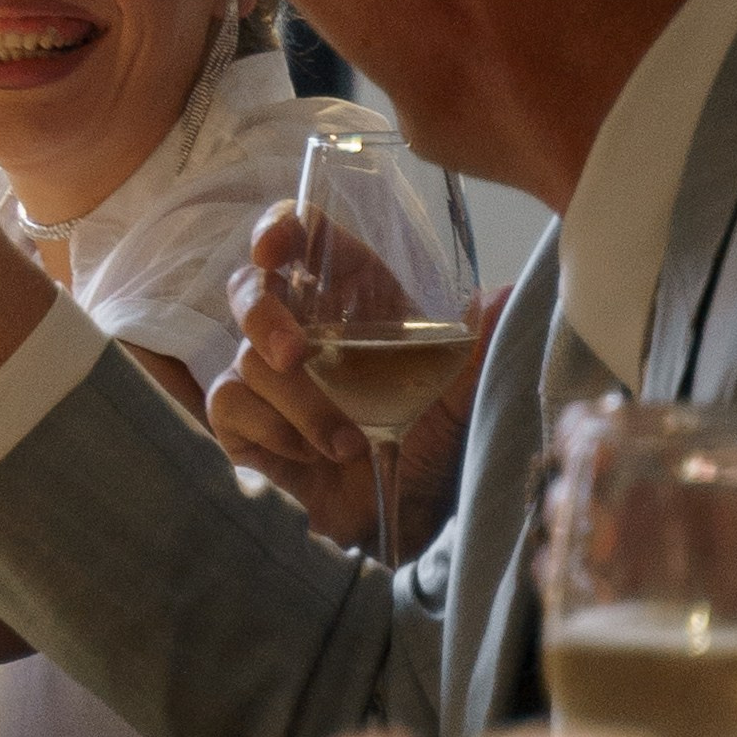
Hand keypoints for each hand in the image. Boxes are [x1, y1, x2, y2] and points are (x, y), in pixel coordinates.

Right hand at [207, 205, 499, 554]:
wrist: (416, 507)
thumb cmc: (437, 432)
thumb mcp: (466, 385)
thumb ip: (480, 341)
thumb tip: (507, 299)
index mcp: (351, 293)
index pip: (300, 234)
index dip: (279, 230)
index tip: (274, 250)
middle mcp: (302, 324)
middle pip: (249, 289)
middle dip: (265, 318)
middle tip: (295, 356)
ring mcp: (267, 373)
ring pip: (249, 361)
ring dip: (301, 408)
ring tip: (348, 444)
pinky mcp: (244, 420)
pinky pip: (229, 405)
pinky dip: (271, 430)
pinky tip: (307, 454)